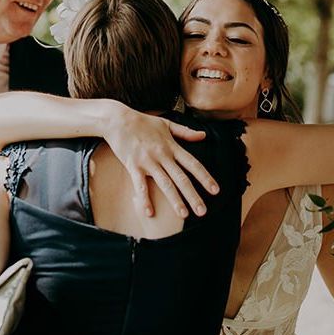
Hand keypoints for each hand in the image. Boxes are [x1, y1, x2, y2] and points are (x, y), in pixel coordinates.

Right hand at [103, 108, 218, 218]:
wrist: (118, 120)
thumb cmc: (142, 121)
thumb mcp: (167, 123)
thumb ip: (185, 132)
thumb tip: (203, 135)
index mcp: (172, 146)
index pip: (193, 164)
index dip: (205, 177)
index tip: (215, 190)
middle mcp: (162, 155)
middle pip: (181, 178)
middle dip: (193, 196)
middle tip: (203, 211)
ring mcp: (148, 161)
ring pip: (165, 184)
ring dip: (175, 200)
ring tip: (184, 215)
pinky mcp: (133, 166)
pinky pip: (140, 186)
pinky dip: (145, 199)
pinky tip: (149, 213)